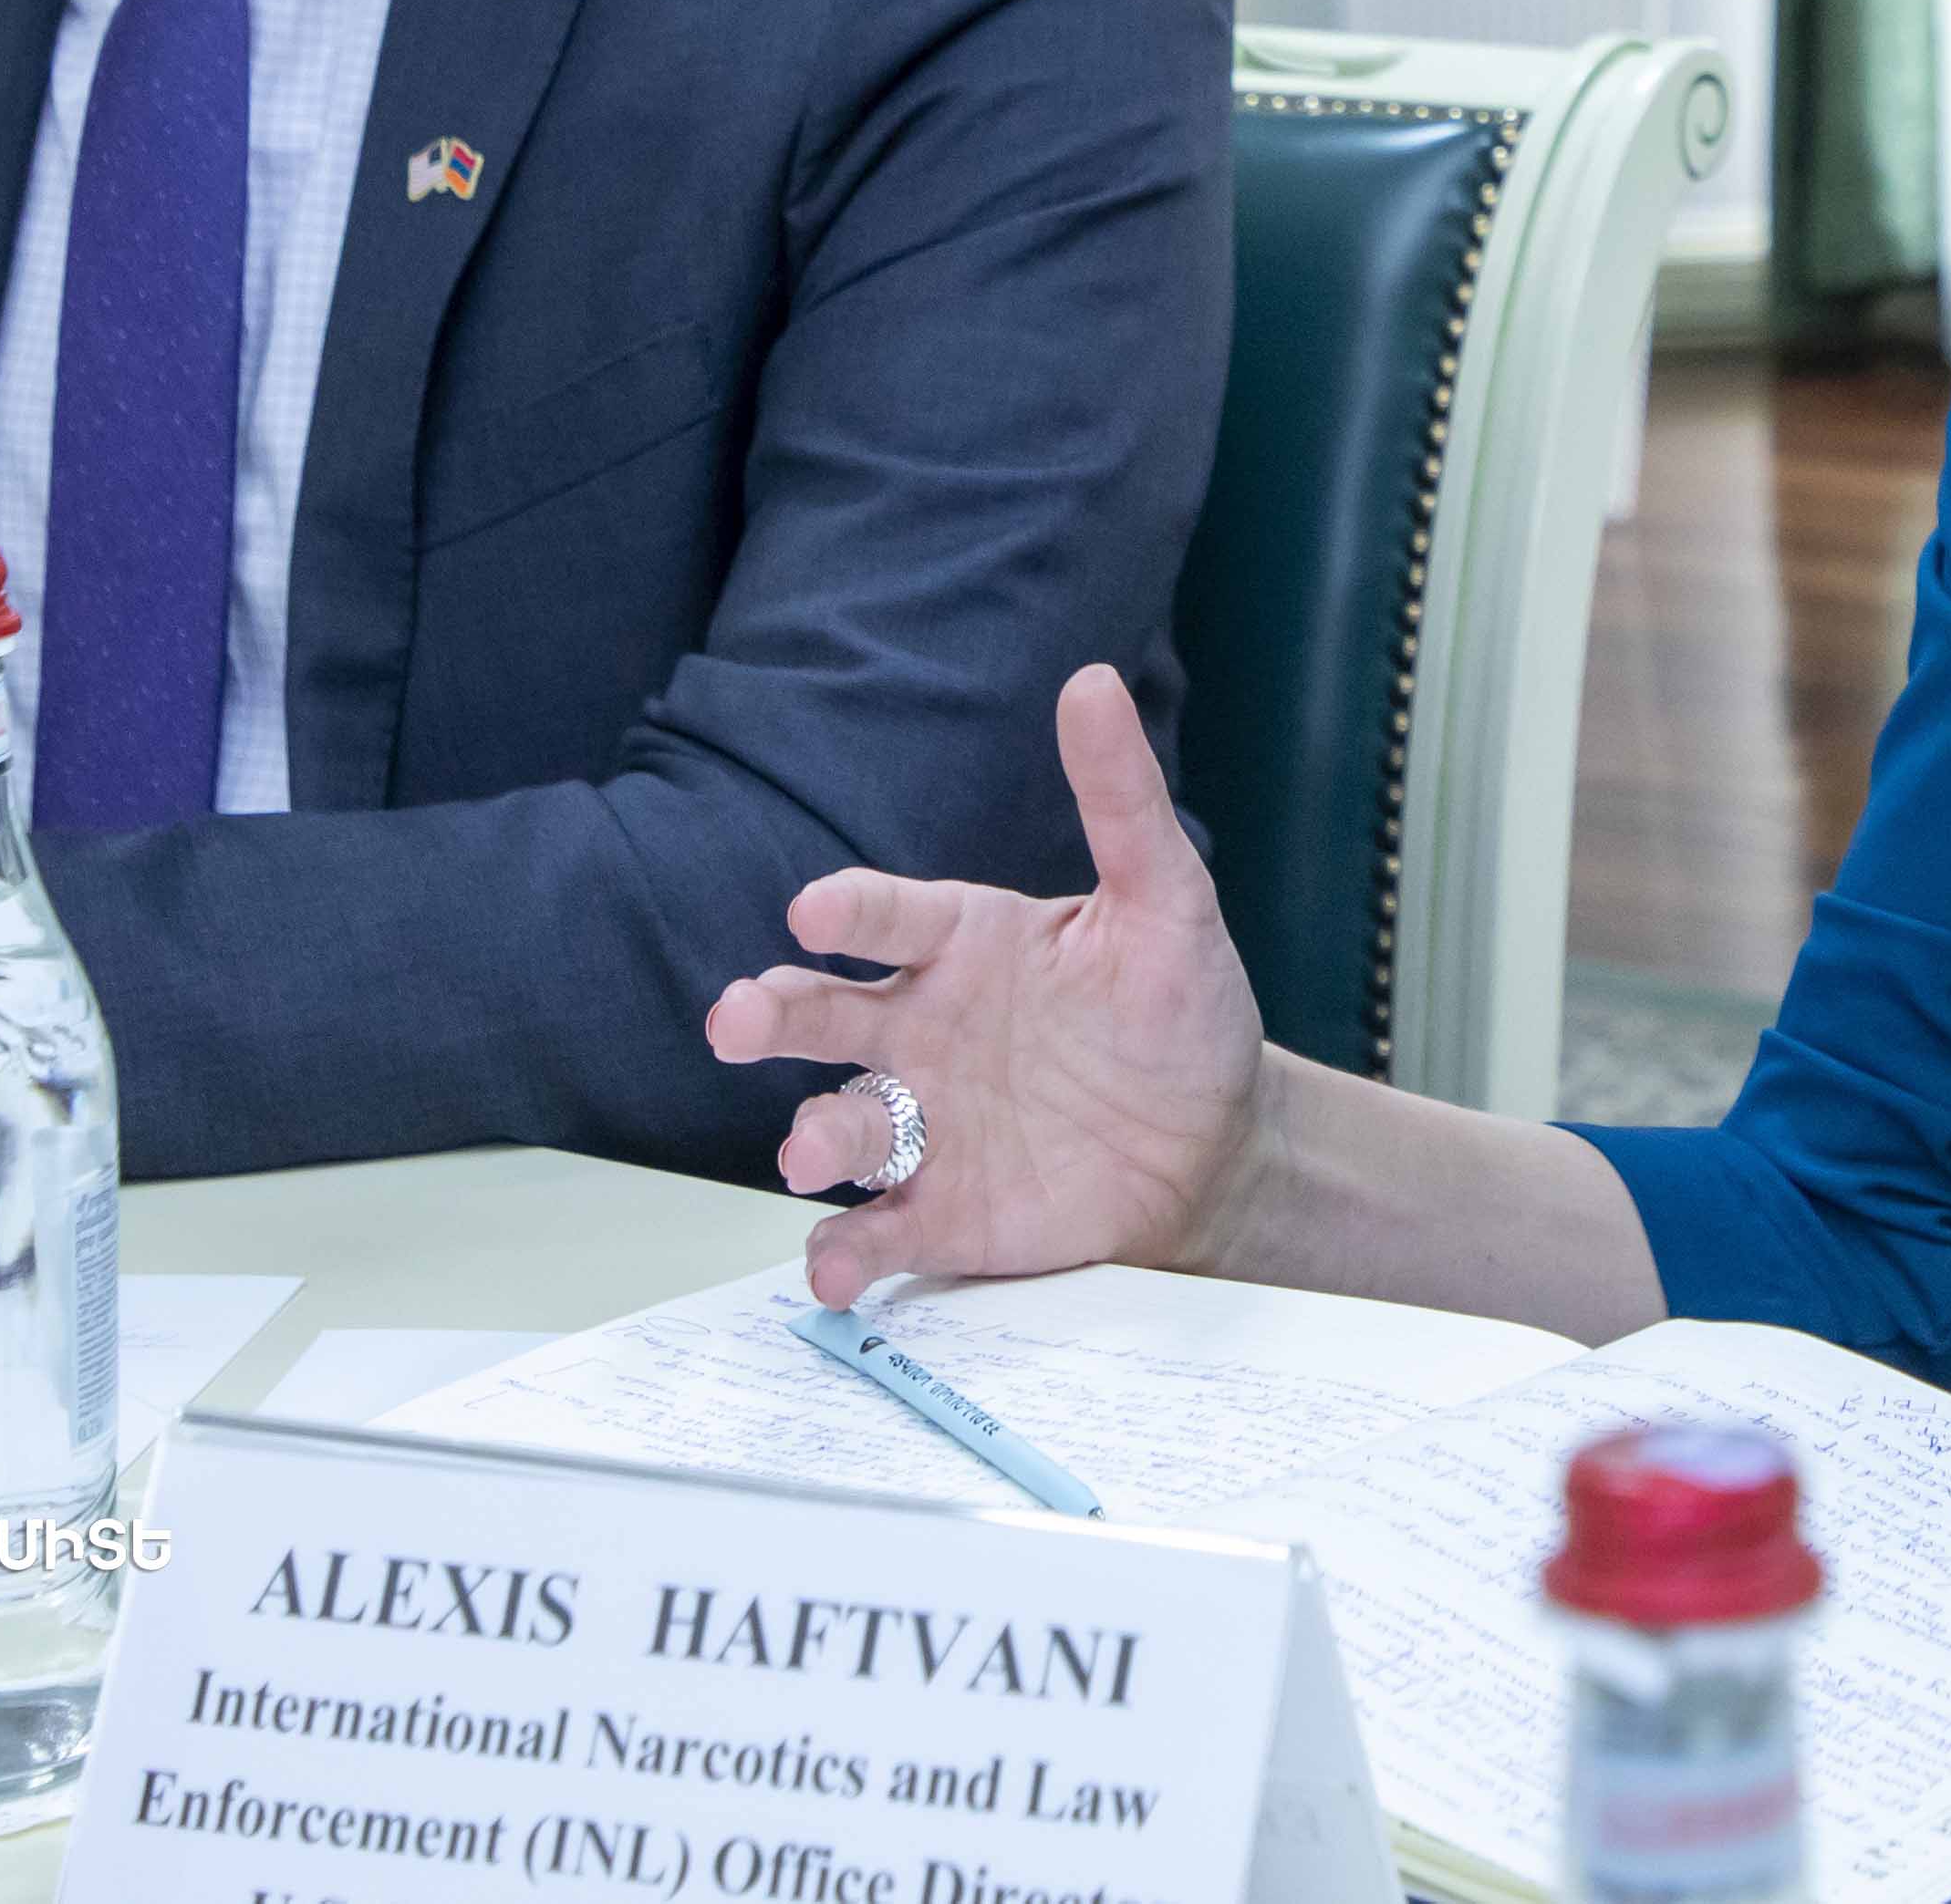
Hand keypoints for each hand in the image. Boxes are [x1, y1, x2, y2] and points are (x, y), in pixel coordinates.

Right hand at [706, 664, 1270, 1308]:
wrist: (1215, 1148)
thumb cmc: (1179, 1013)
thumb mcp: (1167, 904)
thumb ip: (1122, 802)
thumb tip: (1093, 682)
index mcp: (963, 945)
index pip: (888, 915)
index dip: (850, 909)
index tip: (815, 908)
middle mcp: (923, 1028)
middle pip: (823, 1013)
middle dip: (770, 1013)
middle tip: (735, 1020)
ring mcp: (925, 1123)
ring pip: (838, 1125)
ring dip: (812, 1138)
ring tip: (809, 1155)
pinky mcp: (943, 1211)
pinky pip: (876, 1231)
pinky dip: (843, 1252)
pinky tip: (836, 1267)